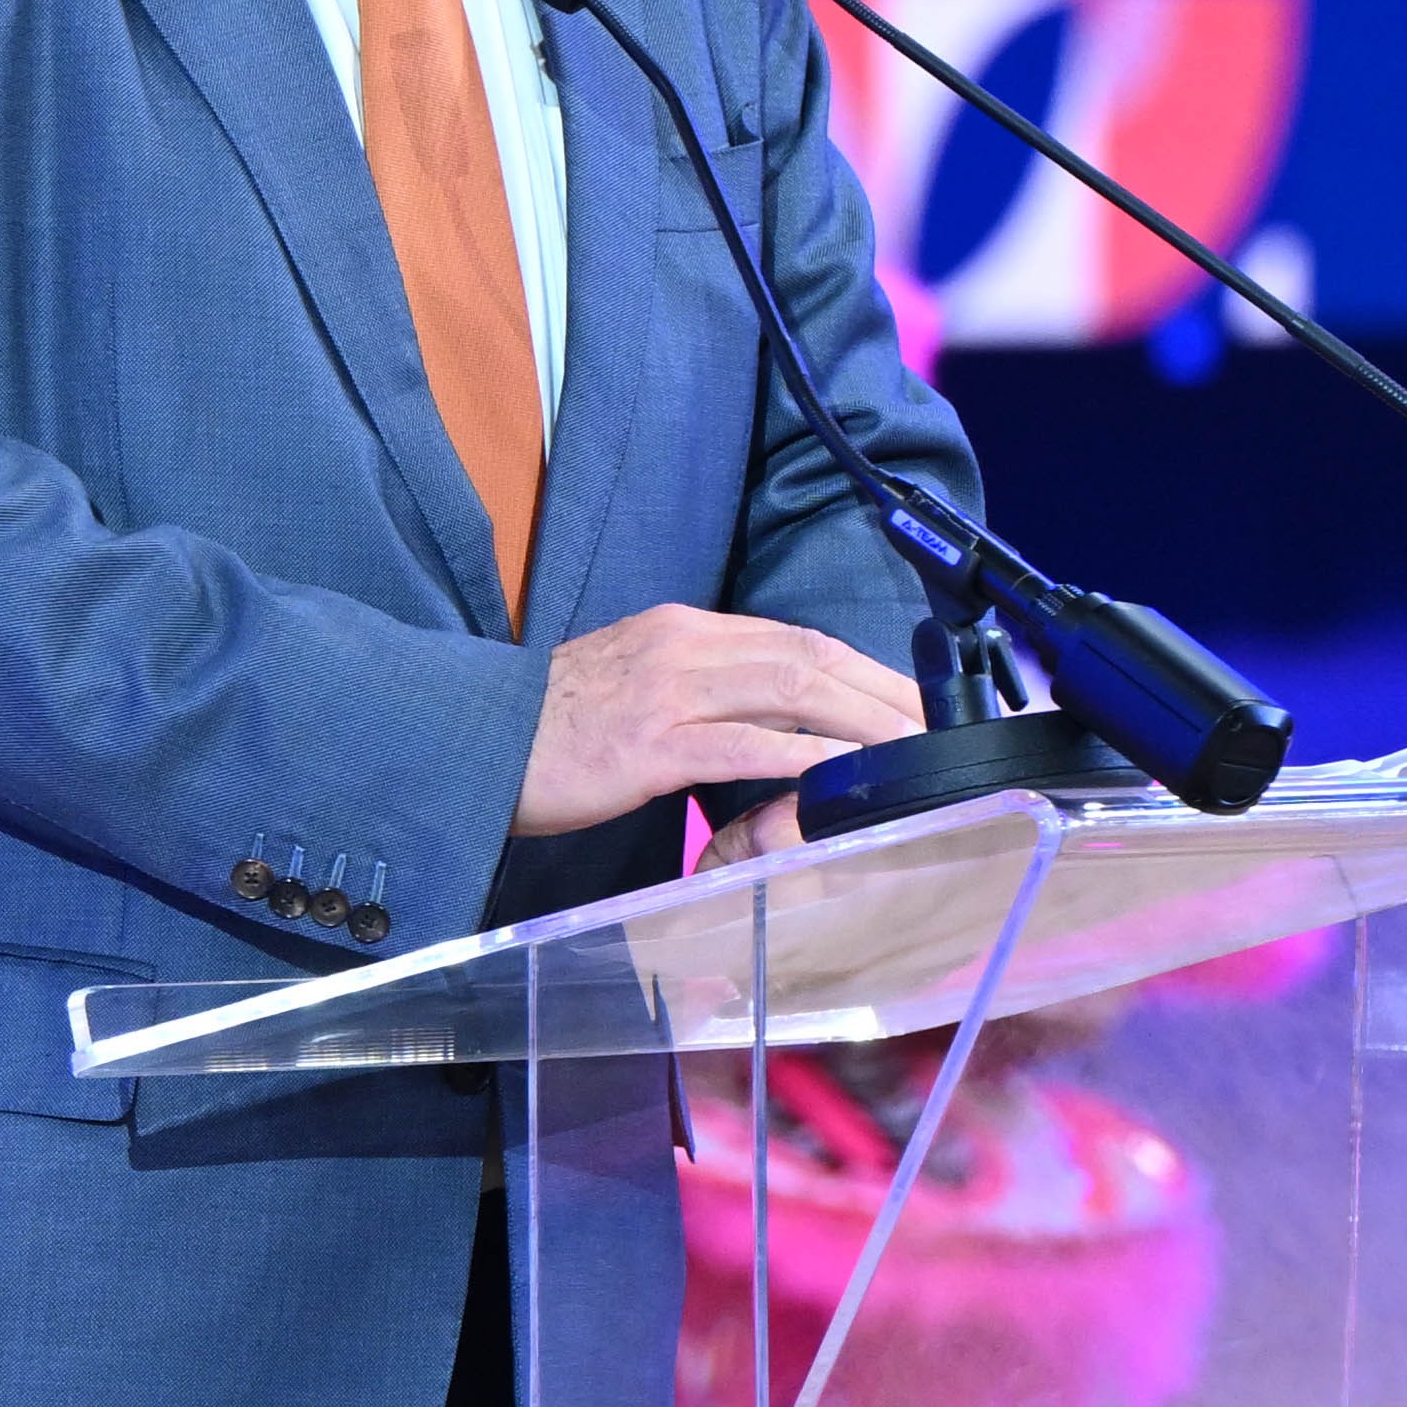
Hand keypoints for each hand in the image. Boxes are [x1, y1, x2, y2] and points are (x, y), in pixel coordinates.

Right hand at [514, 607, 920, 834]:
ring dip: (861, 720)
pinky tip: (839, 776)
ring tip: (909, 749)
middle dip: (883, 690)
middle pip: (808, 656)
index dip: (864, 669)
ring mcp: (666, 693)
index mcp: (684, 630)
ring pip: (788, 691)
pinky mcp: (647, 745)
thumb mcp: (635, 684)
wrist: (470, 739)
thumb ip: (701, 691)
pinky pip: (740, 747)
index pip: (796, 639)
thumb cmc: (552, 727)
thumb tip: (771, 725)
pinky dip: (800, 759)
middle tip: (936, 727)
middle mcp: (683, 647)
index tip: (909, 701)